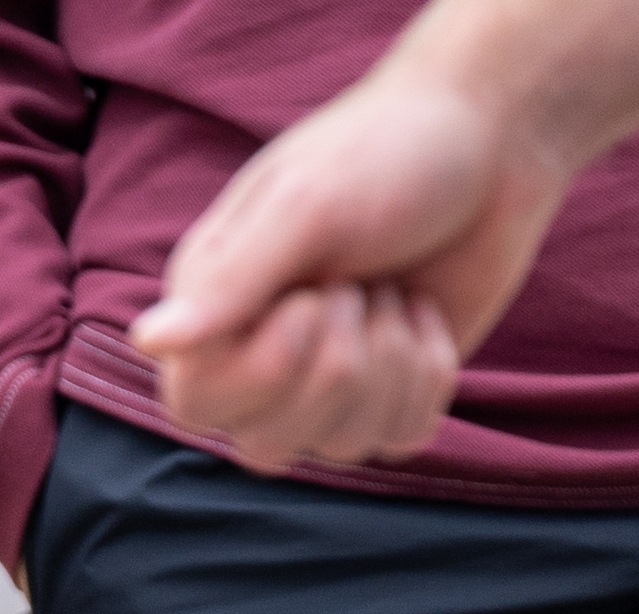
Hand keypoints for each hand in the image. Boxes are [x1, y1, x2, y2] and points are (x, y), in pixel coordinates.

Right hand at [130, 61, 570, 468]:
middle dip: (338, 366)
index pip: (194, 404)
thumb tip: (149, 342)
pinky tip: (424, 312)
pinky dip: (430, 372)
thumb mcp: (304, 205)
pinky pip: (401, 439)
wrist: (489, 143)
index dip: (264, 368)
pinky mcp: (390, 398)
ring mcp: (325, 385)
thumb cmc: (383, 155)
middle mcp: (256, 355)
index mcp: (213, 304)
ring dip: (391, 359)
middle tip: (359, 283)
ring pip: (342, 446)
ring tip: (391, 286)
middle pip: (265, 446)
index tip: (313, 294)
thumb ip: (230, 281)